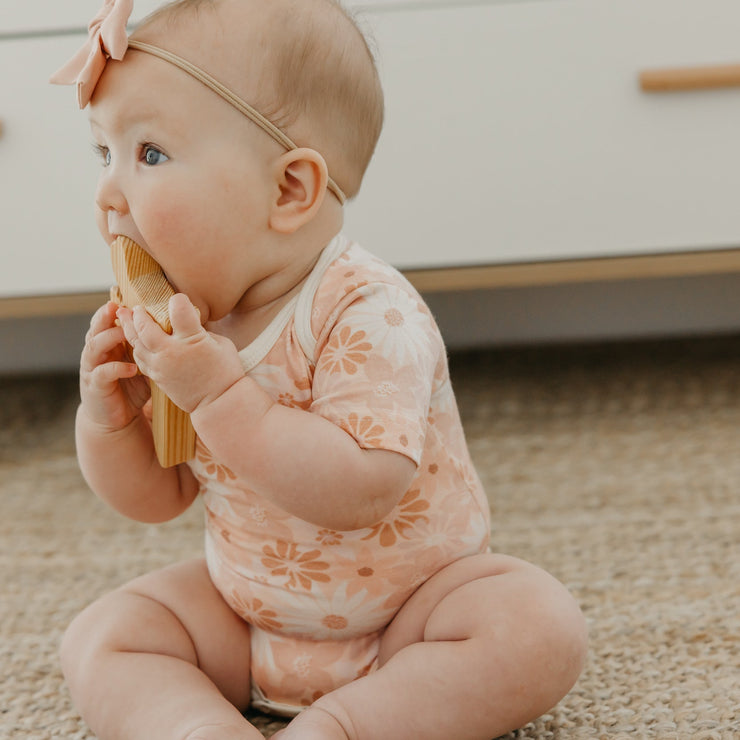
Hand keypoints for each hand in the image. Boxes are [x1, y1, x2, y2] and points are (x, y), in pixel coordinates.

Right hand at [79, 301, 149, 429]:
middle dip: (104, 317)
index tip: (125, 297)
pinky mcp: (95, 386)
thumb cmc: (132, 387)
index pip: (107, 322)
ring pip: (94, 347)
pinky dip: (117, 368)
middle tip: (116, 308)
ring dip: (109, 338)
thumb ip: (149, 347)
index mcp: (109, 345)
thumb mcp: (143, 363)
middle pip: (96, 329)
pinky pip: (103, 373)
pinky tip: (132, 368)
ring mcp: (93, 369)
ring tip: (125, 334)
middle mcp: (98, 353)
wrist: (116, 418)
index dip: (113, 310)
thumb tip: (177, 330)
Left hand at [117, 293, 244, 413]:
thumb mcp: (221, 343)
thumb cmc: (225, 371)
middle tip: (136, 307)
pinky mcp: (157, 377)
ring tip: (125, 319)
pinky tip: (134, 341)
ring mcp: (161, 365)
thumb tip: (188, 321)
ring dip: (129, 329)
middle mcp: (172, 351)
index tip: (179, 299)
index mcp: (192, 338)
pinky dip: (135, 347)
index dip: (178, 300)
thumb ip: (200, 331)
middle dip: (139, 314)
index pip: (178, 308)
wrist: (219, 403)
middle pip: (145, 325)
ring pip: (136, 342)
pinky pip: (139, 358)